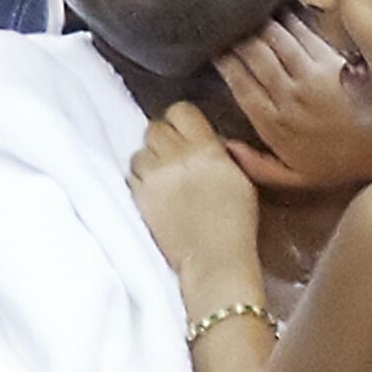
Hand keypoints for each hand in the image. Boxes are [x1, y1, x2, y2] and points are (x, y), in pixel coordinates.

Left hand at [127, 102, 262, 295]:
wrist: (214, 260)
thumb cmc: (235, 225)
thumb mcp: (240, 179)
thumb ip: (219, 153)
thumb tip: (205, 141)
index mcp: (207, 149)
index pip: (181, 111)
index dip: (181, 121)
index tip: (184, 133)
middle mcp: (178, 157)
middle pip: (155, 128)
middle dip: (162, 140)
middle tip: (172, 157)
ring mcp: (155, 177)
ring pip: (139, 151)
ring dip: (148, 161)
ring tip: (163, 179)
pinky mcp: (139, 197)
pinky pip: (131, 176)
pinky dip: (140, 181)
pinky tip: (155, 194)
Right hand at [212, 14, 371, 192]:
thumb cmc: (342, 163)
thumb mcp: (296, 179)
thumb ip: (257, 166)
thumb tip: (226, 147)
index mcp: (274, 125)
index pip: (240, 86)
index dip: (225, 64)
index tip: (215, 50)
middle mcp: (287, 97)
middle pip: (253, 58)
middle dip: (237, 38)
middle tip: (228, 23)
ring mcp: (309, 76)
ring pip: (274, 41)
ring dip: (260, 24)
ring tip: (249, 13)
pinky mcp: (330, 61)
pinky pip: (302, 35)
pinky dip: (288, 21)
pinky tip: (280, 12)